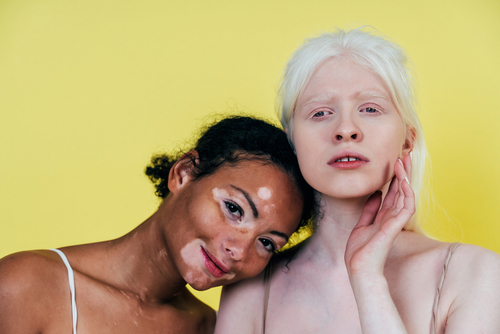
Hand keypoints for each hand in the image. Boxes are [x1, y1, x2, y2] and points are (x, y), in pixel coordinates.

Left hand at [345, 154, 414, 279]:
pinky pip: (406, 207)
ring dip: (405, 178)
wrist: (359, 267)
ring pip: (406, 195)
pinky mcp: (395, 227)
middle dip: (404, 172)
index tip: (395, 160)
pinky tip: (403, 182)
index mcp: (384, 215)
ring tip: (402, 161)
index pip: (393, 192)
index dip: (395, 176)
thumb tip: (376, 193)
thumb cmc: (360, 251)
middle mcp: (392, 216)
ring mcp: (395, 221)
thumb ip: (370, 210)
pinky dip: (406, 194)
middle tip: (405, 154)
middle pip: (401, 190)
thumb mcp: (362, 225)